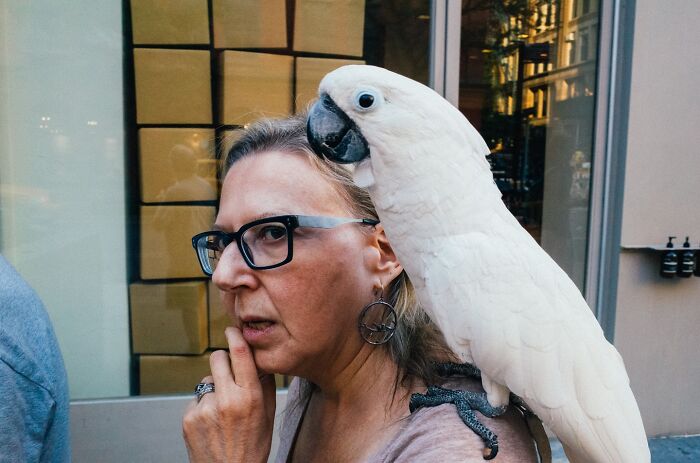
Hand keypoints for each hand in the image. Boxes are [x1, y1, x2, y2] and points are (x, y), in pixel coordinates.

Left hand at [183, 327, 276, 462]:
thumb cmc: (253, 447)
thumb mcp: (268, 415)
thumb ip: (264, 385)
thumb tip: (259, 360)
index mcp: (249, 397)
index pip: (240, 354)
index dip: (235, 336)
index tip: (232, 329)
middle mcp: (226, 400)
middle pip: (218, 359)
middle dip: (223, 359)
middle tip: (228, 370)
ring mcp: (205, 409)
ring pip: (207, 381)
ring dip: (214, 388)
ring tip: (222, 411)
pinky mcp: (189, 418)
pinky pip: (197, 399)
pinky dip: (204, 406)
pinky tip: (212, 423)